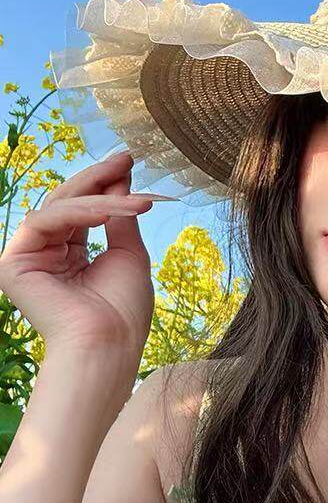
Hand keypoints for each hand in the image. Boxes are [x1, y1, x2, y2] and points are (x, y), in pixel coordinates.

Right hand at [0, 151, 162, 353]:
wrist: (109, 343)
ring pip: (61, 207)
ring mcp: (29, 257)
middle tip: (126, 158)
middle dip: (100, 178)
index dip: (106, 184)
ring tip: (137, 199)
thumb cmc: (123, 310)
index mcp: (71, 255)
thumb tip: (122, 181)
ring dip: (102, 197)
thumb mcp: (129, 254)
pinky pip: (48, 221)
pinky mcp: (15, 262)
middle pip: (69, 202)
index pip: (85, 210)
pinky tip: (113, 210)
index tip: (128, 162)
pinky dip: (82, 212)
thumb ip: (120, 218)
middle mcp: (47, 253)